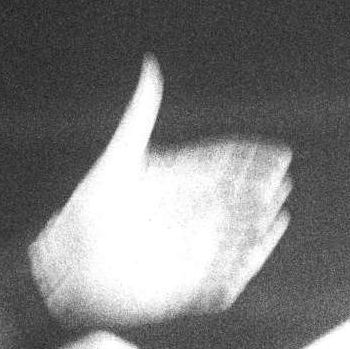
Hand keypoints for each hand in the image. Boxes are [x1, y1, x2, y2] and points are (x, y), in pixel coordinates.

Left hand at [31, 56, 290, 327]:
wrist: (69, 264)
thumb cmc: (89, 209)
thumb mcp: (119, 158)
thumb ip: (140, 115)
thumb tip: (150, 65)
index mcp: (173, 180)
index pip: (220, 165)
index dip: (249, 160)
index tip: (276, 152)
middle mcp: (185, 212)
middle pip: (233, 198)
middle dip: (259, 189)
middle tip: (280, 177)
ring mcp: (189, 246)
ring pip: (236, 234)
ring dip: (258, 224)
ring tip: (277, 209)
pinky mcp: (188, 282)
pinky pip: (228, 274)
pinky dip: (248, 261)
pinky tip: (261, 245)